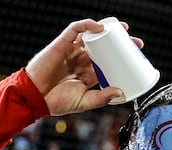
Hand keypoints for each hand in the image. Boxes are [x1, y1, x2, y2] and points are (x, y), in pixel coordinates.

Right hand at [25, 19, 143, 115]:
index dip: (122, 58)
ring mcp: (72, 50)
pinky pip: (76, 29)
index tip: (136, 57)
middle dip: (120, 43)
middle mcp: (81, 60)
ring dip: (107, 30)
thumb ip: (101, 98)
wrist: (35, 98)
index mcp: (87, 74)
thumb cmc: (56, 102)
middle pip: (104, 47)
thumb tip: (120, 91)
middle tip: (136, 43)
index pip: (108, 62)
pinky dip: (87, 25)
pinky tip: (99, 27)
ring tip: (123, 30)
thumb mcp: (83, 102)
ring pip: (92, 35)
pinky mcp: (62, 43)